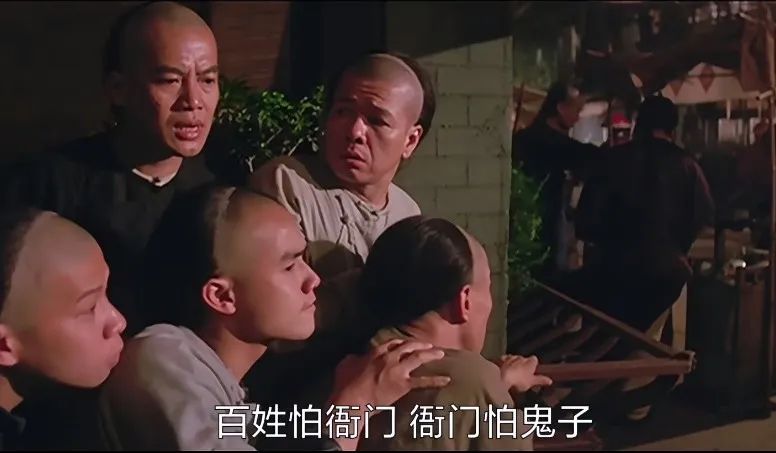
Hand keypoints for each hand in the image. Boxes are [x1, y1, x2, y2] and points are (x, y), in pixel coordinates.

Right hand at [329, 339, 450, 408]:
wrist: (352, 399)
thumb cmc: (346, 384)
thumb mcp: (345, 364)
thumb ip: (353, 358)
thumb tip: (355, 356)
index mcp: (376, 352)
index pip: (392, 343)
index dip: (401, 343)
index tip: (406, 344)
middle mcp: (389, 357)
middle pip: (408, 346)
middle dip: (419, 344)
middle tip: (428, 345)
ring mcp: (398, 370)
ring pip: (418, 358)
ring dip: (430, 354)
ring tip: (440, 354)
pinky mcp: (403, 385)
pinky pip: (423, 382)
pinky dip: (436, 380)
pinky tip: (446, 380)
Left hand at [498, 354, 552, 392]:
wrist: (501, 378)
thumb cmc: (518, 381)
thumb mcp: (532, 382)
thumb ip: (540, 380)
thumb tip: (549, 380)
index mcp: (530, 362)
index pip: (534, 359)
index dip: (533, 365)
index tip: (532, 372)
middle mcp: (520, 357)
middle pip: (524, 359)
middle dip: (523, 365)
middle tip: (522, 375)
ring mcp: (510, 357)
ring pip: (513, 358)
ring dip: (513, 363)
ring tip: (512, 374)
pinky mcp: (500, 359)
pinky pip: (503, 360)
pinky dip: (503, 363)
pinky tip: (503, 369)